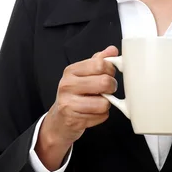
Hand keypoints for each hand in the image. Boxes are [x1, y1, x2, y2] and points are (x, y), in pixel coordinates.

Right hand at [35, 45, 118, 169]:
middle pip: (104, 82)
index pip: (100, 64)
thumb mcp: (84, 74)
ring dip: (106, 104)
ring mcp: (69, 103)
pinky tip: (93, 113)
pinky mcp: (73, 120)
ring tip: (98, 102)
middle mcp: (67, 85)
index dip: (110, 70)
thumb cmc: (75, 94)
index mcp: (71, 70)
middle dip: (111, 87)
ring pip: (104, 103)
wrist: (59, 119)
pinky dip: (101, 116)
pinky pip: (101, 117)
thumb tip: (112, 50)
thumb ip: (98, 61)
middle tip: (107, 89)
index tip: (109, 74)